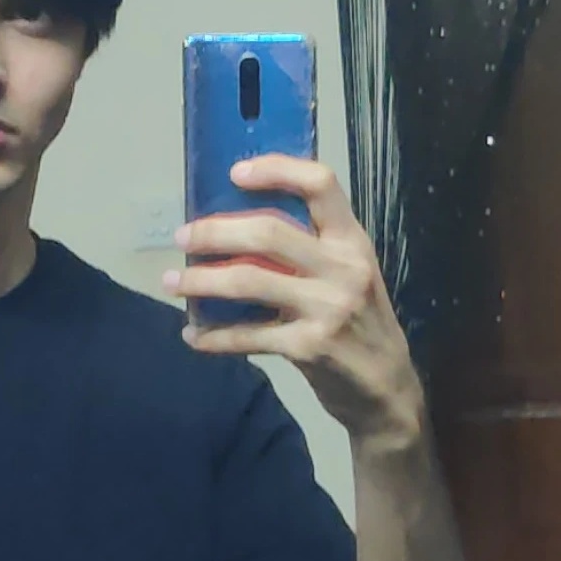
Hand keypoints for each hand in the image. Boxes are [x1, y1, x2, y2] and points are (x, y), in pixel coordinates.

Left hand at [164, 155, 423, 444]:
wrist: (388, 391)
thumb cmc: (359, 320)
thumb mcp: (349, 272)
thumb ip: (309, 247)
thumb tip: (235, 223)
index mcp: (352, 241)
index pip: (321, 184)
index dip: (277, 169)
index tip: (235, 172)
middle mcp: (343, 268)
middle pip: (268, 232)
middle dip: (214, 232)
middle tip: (182, 237)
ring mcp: (327, 309)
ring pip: (248, 281)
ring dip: (200, 280)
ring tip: (172, 281)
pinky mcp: (309, 348)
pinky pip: (247, 336)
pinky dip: (213, 335)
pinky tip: (193, 334)